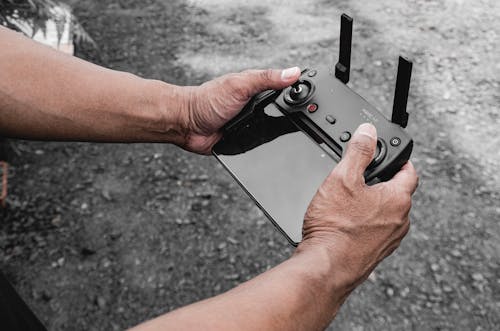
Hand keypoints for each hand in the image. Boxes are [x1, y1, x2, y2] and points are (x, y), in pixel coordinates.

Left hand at [178, 67, 300, 153]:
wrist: (187, 125)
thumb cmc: (207, 101)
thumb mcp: (240, 85)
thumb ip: (265, 78)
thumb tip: (293, 72)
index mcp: (257, 89)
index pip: (285, 89)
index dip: (299, 92)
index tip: (313, 97)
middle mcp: (256, 106)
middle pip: (282, 112)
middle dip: (290, 118)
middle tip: (301, 121)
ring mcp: (252, 124)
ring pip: (274, 132)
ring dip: (277, 135)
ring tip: (280, 134)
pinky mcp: (246, 141)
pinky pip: (261, 147)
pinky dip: (264, 148)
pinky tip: (269, 149)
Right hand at [298, 123, 417, 289]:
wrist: (326, 267)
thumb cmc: (335, 227)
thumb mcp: (342, 178)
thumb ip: (358, 151)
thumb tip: (368, 131)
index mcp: (398, 199)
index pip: (409, 171)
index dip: (399, 159)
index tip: (389, 155)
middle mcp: (401, 221)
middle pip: (397, 193)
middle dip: (381, 182)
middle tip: (360, 177)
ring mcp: (390, 240)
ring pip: (386, 213)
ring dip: (372, 205)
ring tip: (347, 202)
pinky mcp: (377, 253)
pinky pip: (376, 231)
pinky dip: (365, 223)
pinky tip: (345, 223)